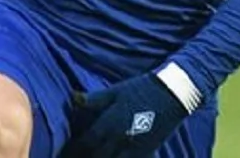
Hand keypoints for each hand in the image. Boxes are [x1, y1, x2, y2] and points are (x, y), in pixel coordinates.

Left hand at [67, 72, 189, 157]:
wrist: (172, 94)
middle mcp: (120, 139)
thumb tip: (73, 98)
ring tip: (97, 156)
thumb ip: (94, 99)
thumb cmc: (141, 89)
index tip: (68, 150)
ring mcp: (134, 148)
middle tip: (77, 156)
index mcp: (110, 123)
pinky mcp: (146, 153)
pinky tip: (115, 157)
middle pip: (97, 157)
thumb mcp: (116, 91)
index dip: (76, 148)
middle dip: (87, 157)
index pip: (86, 142)